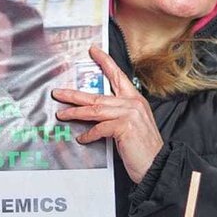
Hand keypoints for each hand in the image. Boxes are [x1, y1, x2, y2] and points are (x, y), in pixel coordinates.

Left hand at [52, 46, 163, 182]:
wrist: (158, 164)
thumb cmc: (144, 148)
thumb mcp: (133, 125)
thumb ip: (118, 114)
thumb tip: (95, 112)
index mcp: (135, 100)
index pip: (118, 76)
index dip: (105, 62)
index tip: (94, 52)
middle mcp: (132, 103)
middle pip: (97, 96)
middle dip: (74, 95)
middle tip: (58, 93)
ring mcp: (129, 114)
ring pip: (95, 110)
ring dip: (75, 112)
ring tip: (62, 114)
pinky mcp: (124, 127)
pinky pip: (99, 128)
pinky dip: (88, 134)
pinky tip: (82, 138)